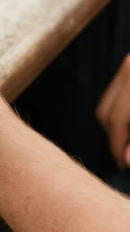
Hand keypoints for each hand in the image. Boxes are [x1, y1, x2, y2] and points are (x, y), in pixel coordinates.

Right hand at [96, 55, 129, 169]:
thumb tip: (126, 160)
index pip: (115, 119)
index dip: (118, 147)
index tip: (123, 165)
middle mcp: (127, 69)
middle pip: (105, 112)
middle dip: (114, 138)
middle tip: (124, 158)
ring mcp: (127, 66)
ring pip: (107, 104)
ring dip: (115, 127)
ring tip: (126, 143)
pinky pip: (116, 95)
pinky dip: (120, 113)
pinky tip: (129, 126)